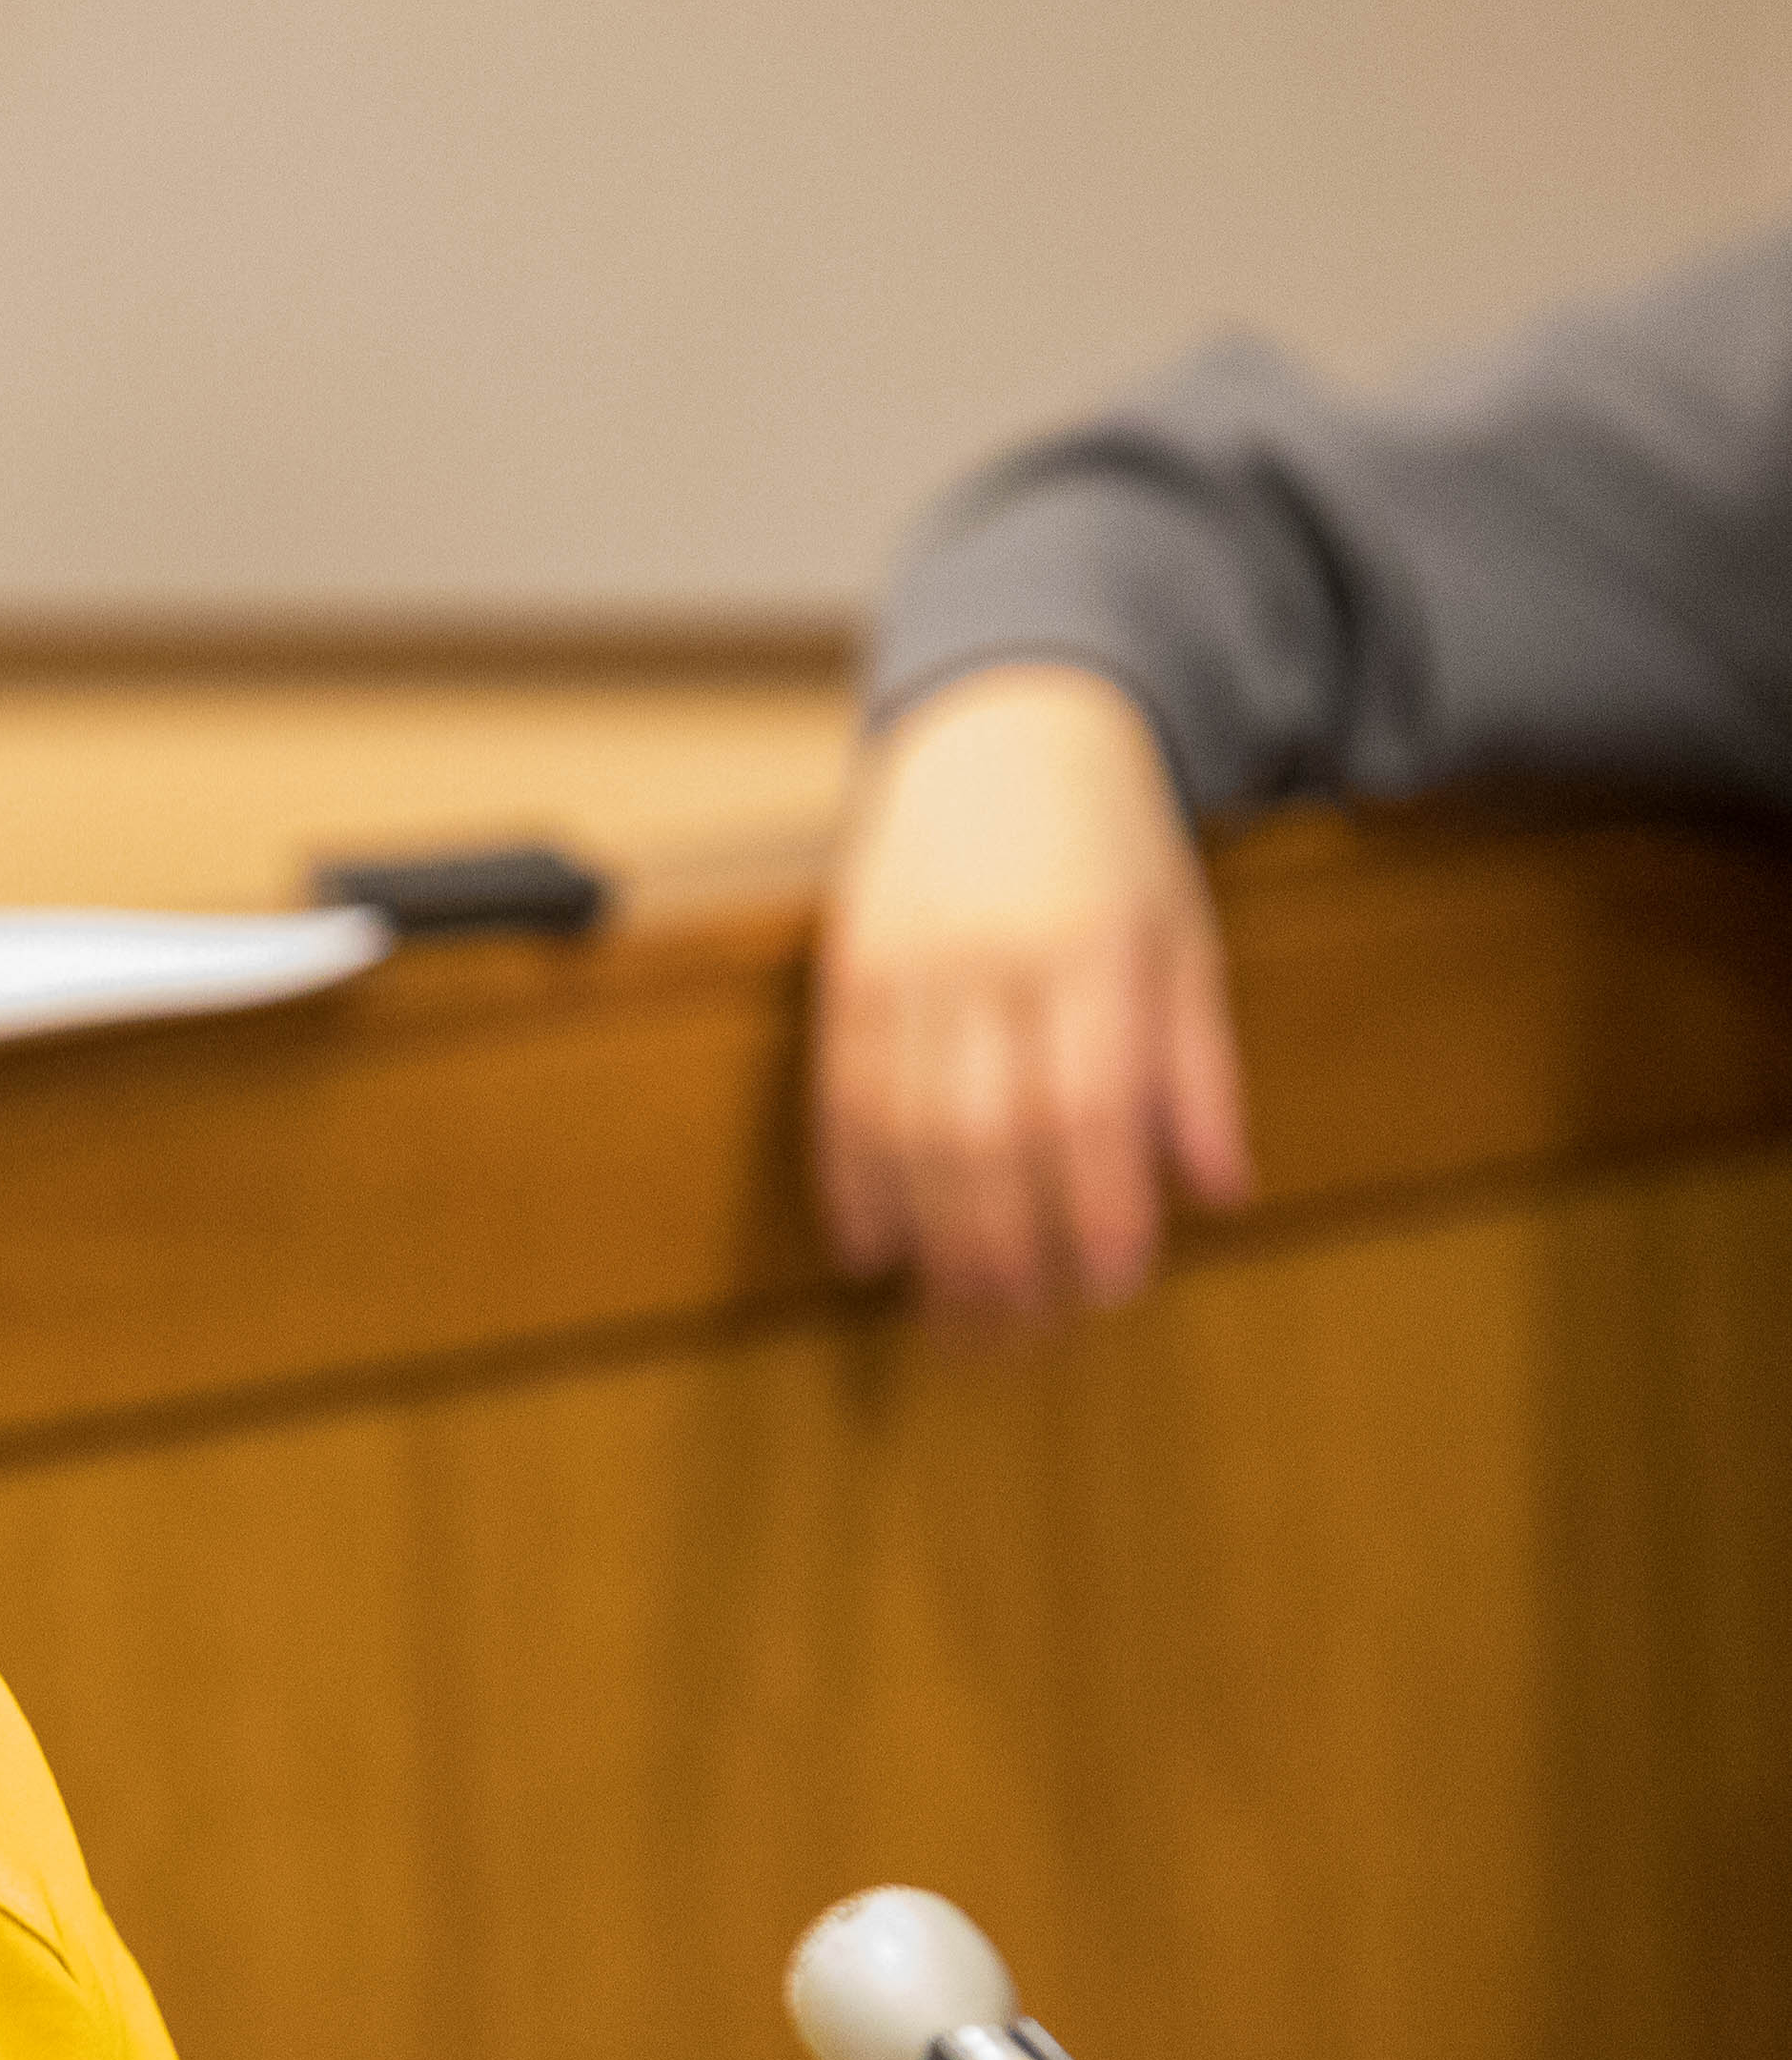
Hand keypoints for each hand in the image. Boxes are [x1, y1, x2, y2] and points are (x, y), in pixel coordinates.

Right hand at [815, 662, 1255, 1317]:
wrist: (998, 723)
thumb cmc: (1109, 843)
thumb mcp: (1184, 935)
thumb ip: (1198, 1065)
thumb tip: (1221, 1194)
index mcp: (1093, 944)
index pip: (1092, 1106)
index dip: (1099, 1209)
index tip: (1112, 1286)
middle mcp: (989, 954)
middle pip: (987, 1136)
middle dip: (1004, 1251)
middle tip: (1023, 1336)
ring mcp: (905, 960)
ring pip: (904, 1129)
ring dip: (927, 1238)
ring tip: (954, 1314)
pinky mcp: (844, 968)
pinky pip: (838, 1095)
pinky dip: (850, 1181)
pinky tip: (873, 1247)